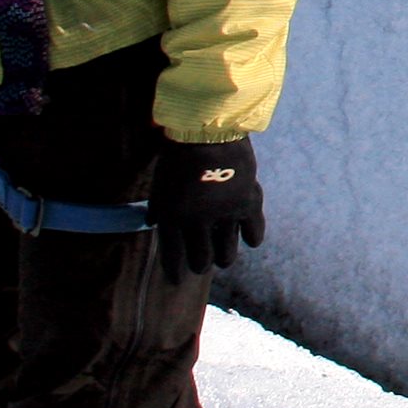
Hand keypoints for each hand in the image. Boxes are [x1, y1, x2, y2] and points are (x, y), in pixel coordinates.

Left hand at [147, 135, 265, 279]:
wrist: (208, 127)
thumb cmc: (178, 154)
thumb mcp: (160, 183)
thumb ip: (159, 207)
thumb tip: (155, 225)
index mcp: (170, 216)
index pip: (172, 255)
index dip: (174, 271)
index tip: (177, 280)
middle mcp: (197, 221)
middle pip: (200, 259)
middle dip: (200, 265)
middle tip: (201, 264)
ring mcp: (224, 214)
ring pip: (226, 254)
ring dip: (224, 258)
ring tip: (223, 257)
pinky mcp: (247, 203)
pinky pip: (253, 232)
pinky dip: (252, 237)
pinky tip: (250, 241)